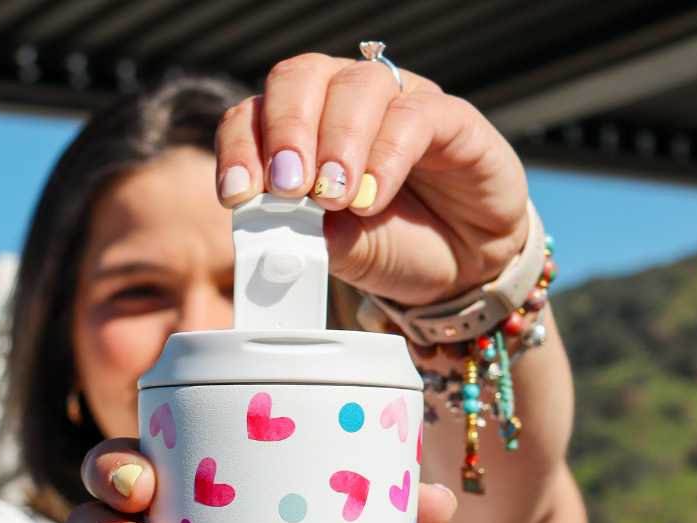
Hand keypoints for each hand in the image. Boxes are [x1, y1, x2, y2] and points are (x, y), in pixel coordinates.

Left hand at [215, 53, 528, 305]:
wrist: (459, 269)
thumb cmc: (389, 247)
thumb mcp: (338, 252)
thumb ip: (308, 236)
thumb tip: (275, 232)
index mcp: (302, 131)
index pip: (254, 115)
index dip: (239, 148)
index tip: (237, 195)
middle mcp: (344, 104)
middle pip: (300, 78)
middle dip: (286, 132)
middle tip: (287, 187)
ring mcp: (397, 103)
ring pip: (357, 86)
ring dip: (337, 143)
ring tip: (333, 198)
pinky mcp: (450, 117)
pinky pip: (413, 115)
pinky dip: (385, 157)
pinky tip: (372, 199)